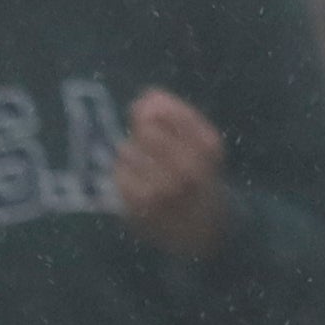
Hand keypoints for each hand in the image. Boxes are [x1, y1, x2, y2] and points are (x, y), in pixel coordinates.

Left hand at [114, 88, 229, 260]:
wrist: (205, 229)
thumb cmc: (200, 176)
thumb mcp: (203, 142)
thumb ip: (178, 115)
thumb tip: (147, 96)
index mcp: (207, 146)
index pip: (166, 111)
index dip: (155, 106)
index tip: (152, 109)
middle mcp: (187, 167)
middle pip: (144, 127)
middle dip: (142, 127)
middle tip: (149, 141)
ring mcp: (162, 189)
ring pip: (127, 149)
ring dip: (132, 153)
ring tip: (148, 167)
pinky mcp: (139, 206)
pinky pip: (117, 174)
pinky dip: (124, 173)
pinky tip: (139, 183)